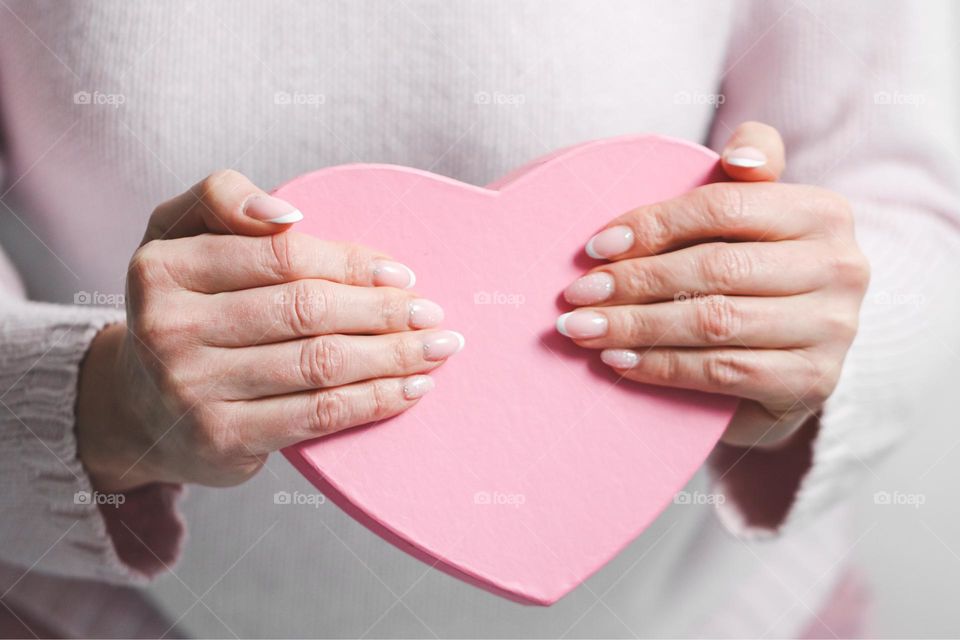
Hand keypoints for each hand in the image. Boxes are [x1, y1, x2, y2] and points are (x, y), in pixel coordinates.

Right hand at [77, 170, 463, 490]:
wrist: (141, 411)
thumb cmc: (182, 313)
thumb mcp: (177, 239)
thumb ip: (220, 198)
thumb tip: (287, 212)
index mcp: (163, 267)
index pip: (282, 255)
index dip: (351, 262)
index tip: (401, 274)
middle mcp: (169, 327)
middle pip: (306, 309)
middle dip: (383, 310)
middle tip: (432, 313)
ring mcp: (192, 388)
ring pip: (320, 362)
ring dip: (393, 354)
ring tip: (438, 348)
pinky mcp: (222, 438)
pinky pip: (318, 413)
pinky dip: (374, 400)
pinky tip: (411, 389)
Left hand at [557, 123, 869, 446]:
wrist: (790, 356)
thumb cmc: (753, 272)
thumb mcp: (754, 215)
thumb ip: (750, 167)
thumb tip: (741, 158)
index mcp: (823, 212)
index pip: (725, 207)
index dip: (653, 224)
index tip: (594, 247)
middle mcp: (841, 267)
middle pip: (715, 268)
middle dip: (633, 282)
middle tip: (576, 296)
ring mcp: (833, 329)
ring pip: (714, 322)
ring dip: (636, 326)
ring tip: (583, 330)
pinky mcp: (814, 381)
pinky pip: (722, 372)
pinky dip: (662, 366)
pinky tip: (619, 360)